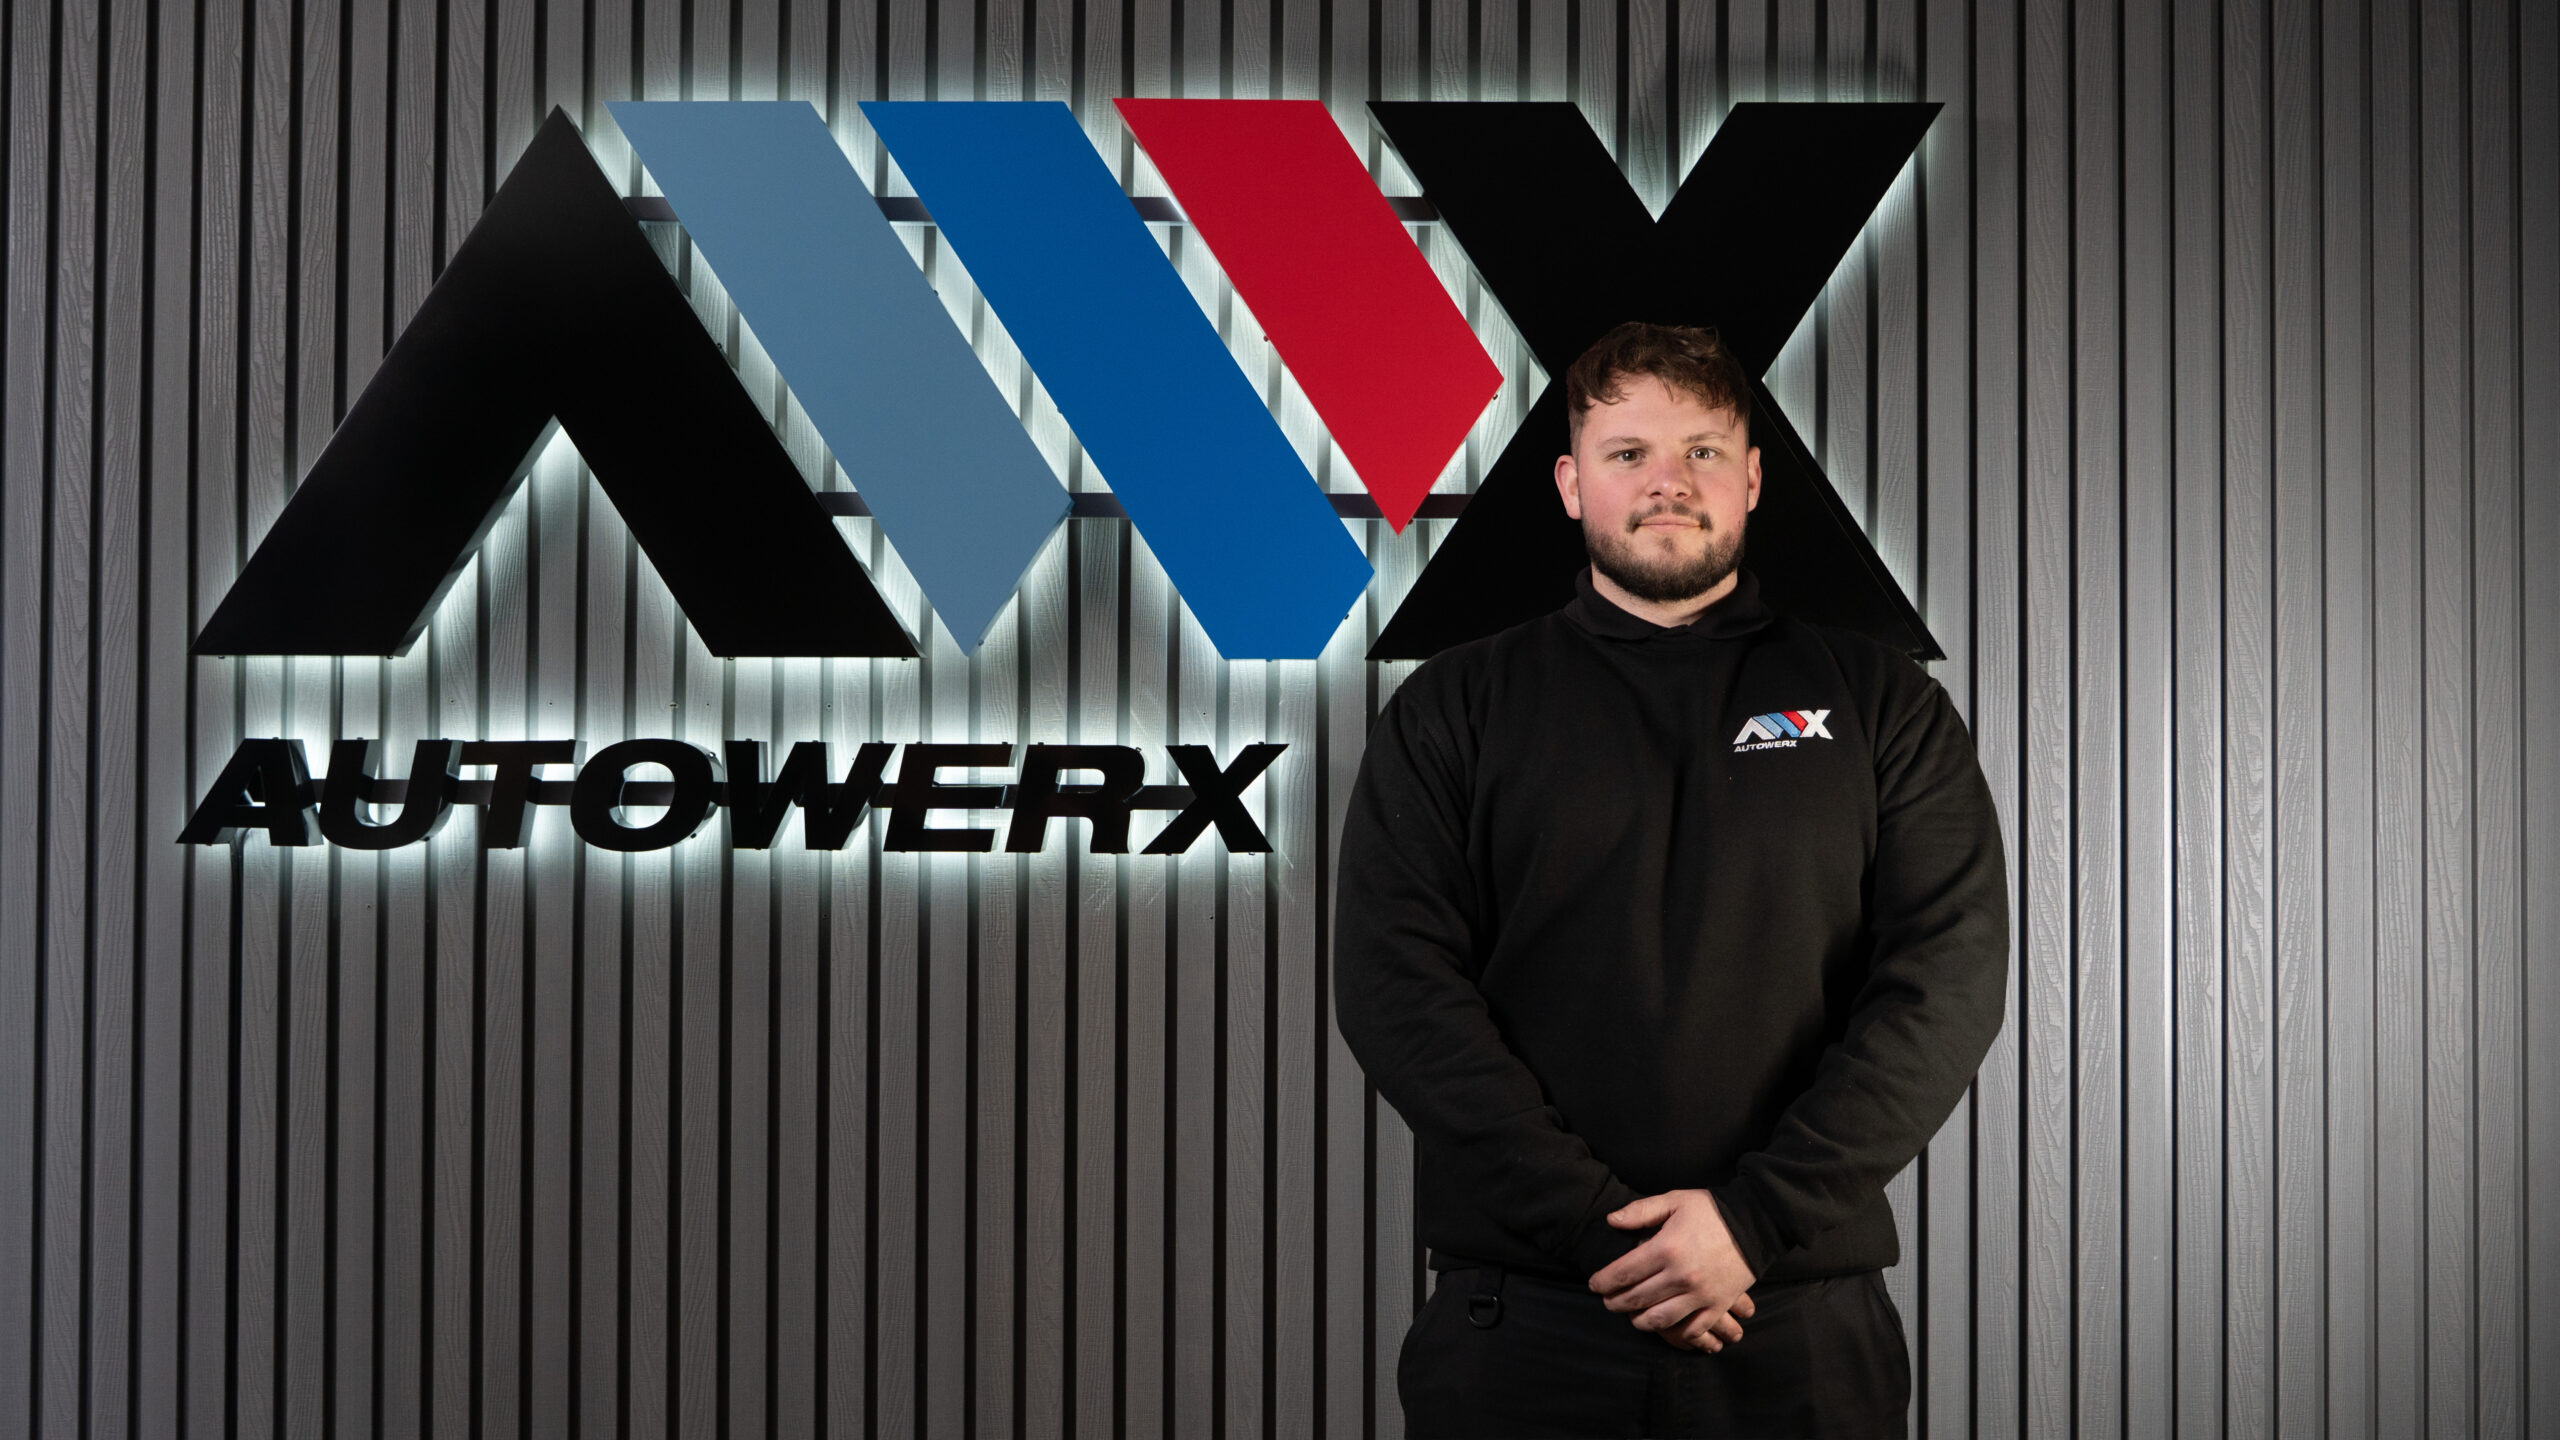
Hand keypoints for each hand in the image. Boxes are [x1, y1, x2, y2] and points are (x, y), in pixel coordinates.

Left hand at [1586, 1188, 1758, 1352]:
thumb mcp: (1674, 1200)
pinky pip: (1693, 1329)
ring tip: (1632, 1316)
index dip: (1603, 1282)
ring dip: (1640, 1321)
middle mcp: (1681, 1276)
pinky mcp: (1718, 1305)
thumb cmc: (1712, 1210)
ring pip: (1660, 1320)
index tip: (1594, 1284)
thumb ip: (1640, 1211)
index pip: (1623, 1273)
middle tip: (1607, 1301)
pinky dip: (1677, 1333)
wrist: (1757, 1223)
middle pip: (1636, 1299)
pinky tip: (1665, 1326)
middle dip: (1615, 1303)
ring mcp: (1701, 1294)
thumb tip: (1610, 1220)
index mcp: (1666, 1249)